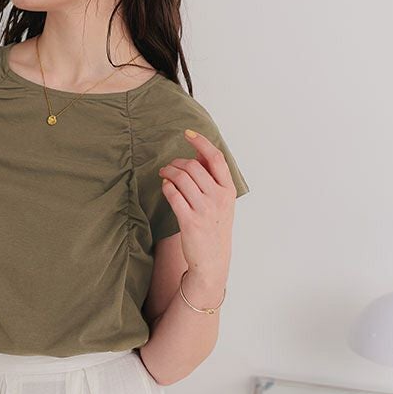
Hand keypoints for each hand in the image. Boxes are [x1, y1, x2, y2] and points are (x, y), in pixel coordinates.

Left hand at [158, 129, 236, 276]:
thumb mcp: (221, 201)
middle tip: (168, 166)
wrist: (212, 260)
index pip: (216, 158)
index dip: (201, 142)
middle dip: (176, 162)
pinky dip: (166, 187)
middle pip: (193, 166)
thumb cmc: (215, 227)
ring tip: (163, 174)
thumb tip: (199, 152)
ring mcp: (204, 210)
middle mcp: (218, 198)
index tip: (188, 133)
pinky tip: (165, 187)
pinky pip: (173, 195)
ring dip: (168, 172)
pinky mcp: (189, 221)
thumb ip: (212, 178)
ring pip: (181, 179)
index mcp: (228, 190)